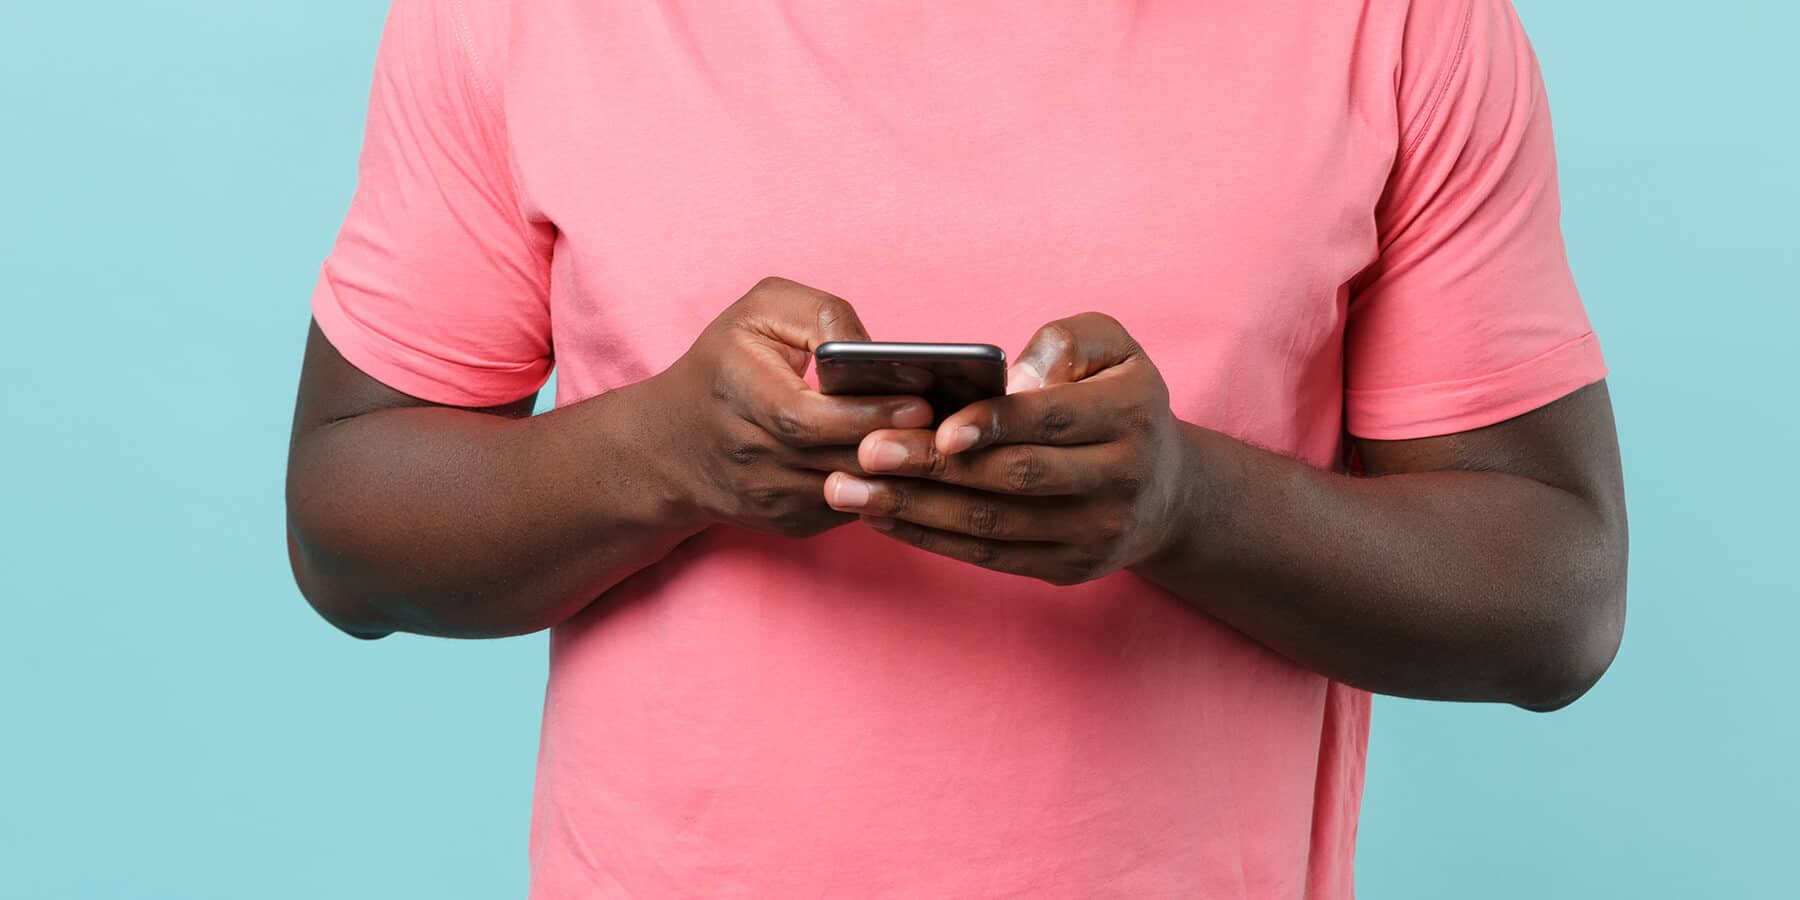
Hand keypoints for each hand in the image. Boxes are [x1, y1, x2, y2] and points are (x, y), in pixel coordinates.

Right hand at [655, 277, 930, 536]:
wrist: (670, 447)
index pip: (808, 417)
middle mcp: (750, 457)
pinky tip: (913, 462)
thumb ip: (819, 314)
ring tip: (945, 441)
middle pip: (839, 458)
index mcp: (739, 394)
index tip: (921, 400)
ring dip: (901, 470)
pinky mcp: (790, 524)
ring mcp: (770, 499)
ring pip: (852, 489)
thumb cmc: (724, 365)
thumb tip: (873, 349)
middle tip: (950, 422)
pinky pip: (850, 507)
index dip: (867, 412)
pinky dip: (885, 487)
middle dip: (900, 441)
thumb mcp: (759, 313)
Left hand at [822, 312, 1195, 584]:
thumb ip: (1068, 341)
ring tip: (849, 490)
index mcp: (1130, 416)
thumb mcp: (1113, 349)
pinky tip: (883, 516)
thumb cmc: (1119, 399)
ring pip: (994, 525)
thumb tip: (1014, 378)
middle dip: (933, 467)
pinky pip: (991, 556)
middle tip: (866, 453)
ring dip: (916, 509)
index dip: (994, 426)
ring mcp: (1095, 533)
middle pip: (1014, 478)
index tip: (938, 428)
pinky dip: (932, 538)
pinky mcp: (1069, 568)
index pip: (1052, 421)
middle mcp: (1120, 479)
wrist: (1166, 490)